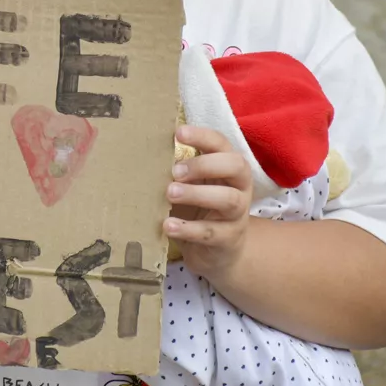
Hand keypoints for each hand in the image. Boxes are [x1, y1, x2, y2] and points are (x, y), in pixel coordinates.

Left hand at [164, 124, 253, 279]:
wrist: (217, 251)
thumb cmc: (198, 208)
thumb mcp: (191, 185)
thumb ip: (178, 170)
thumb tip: (145, 155)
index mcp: (228, 166)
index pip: (221, 143)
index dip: (202, 136)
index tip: (178, 133)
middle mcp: (239, 186)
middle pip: (235, 165)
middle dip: (203, 165)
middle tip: (175, 172)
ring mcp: (238, 213)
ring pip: (227, 199)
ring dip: (196, 194)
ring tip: (170, 194)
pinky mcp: (229, 238)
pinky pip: (211, 232)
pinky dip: (188, 229)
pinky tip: (168, 225)